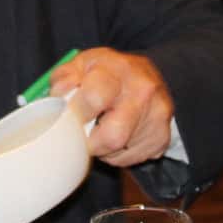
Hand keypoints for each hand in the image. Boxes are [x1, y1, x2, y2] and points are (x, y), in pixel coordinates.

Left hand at [49, 48, 173, 167]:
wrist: (147, 76)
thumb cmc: (110, 72)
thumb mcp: (84, 63)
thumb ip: (65, 77)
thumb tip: (58, 98)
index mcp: (118, 70)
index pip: (94, 98)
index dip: (77, 114)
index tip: (71, 117)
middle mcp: (143, 91)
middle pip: (112, 136)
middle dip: (91, 142)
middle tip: (85, 133)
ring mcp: (157, 116)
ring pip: (119, 152)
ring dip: (103, 149)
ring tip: (104, 129)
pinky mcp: (163, 137)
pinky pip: (132, 160)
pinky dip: (118, 154)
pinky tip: (119, 136)